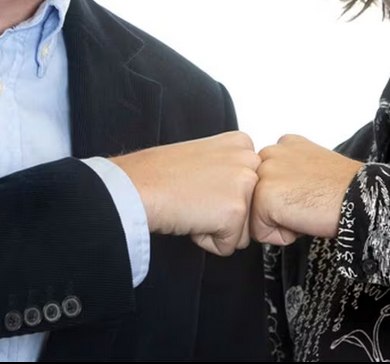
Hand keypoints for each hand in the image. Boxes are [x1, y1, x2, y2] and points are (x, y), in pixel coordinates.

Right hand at [110, 131, 259, 255]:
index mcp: (241, 143)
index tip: (201, 184)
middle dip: (223, 212)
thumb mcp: (204, 156)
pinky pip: (228, 246)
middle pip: (251, 208)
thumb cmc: (160, 174)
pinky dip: (207, 241)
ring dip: (216, 227)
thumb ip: (229, 168)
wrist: (138, 185)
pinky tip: (191, 217)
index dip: (222, 193)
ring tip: (193, 204)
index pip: (250, 186)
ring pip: (242, 230)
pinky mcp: (236, 212)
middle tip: (196, 196)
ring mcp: (245, 185)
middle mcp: (249, 160)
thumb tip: (240, 189)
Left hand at [250, 134, 362, 245]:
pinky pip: (259, 230)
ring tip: (305, 211)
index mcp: (284, 144)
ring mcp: (264, 173)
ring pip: (256, 213)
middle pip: (258, 196)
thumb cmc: (344, 189)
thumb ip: (290, 172)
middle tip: (307, 204)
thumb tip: (278, 194)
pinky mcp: (263, 195)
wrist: (360, 197)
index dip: (287, 197)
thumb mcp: (313, 167)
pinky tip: (303, 220)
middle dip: (278, 209)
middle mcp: (270, 152)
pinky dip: (281, 235)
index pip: (267, 181)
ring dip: (279, 221)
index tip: (309, 194)